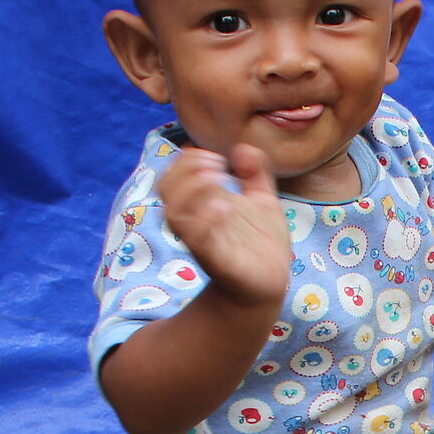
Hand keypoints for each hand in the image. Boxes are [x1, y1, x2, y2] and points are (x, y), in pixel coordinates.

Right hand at [156, 142, 291, 309]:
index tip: (218, 158)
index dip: (189, 159)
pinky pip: (196, 239)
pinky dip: (204, 219)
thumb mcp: (262, 202)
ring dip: (192, 189)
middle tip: (218, 168)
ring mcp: (202, 240)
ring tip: (219, 180)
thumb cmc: (261, 244)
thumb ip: (255, 173)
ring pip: (173, 212)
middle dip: (187, 168)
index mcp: (201, 204)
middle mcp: (195, 221)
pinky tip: (225, 207)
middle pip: (165, 187)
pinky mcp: (215, 260)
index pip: (173, 173)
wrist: (268, 285)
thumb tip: (242, 148)